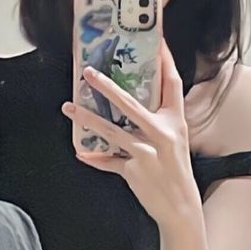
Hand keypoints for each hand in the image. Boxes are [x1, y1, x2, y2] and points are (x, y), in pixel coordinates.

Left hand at [61, 39, 201, 225]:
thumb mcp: (175, 143)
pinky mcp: (133, 170)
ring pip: (111, 130)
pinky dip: (95, 158)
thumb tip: (131, 106)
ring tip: (69, 108)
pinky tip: (81, 153)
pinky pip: (108, 162)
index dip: (165, 61)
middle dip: (107, 87)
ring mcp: (146, 152)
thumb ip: (157, 124)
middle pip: (131, 104)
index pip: (172, 84)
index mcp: (175, 122)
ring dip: (87, 118)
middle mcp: (162, 134)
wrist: (181, 208)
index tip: (157, 41)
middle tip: (88, 73)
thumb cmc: (177, 173)